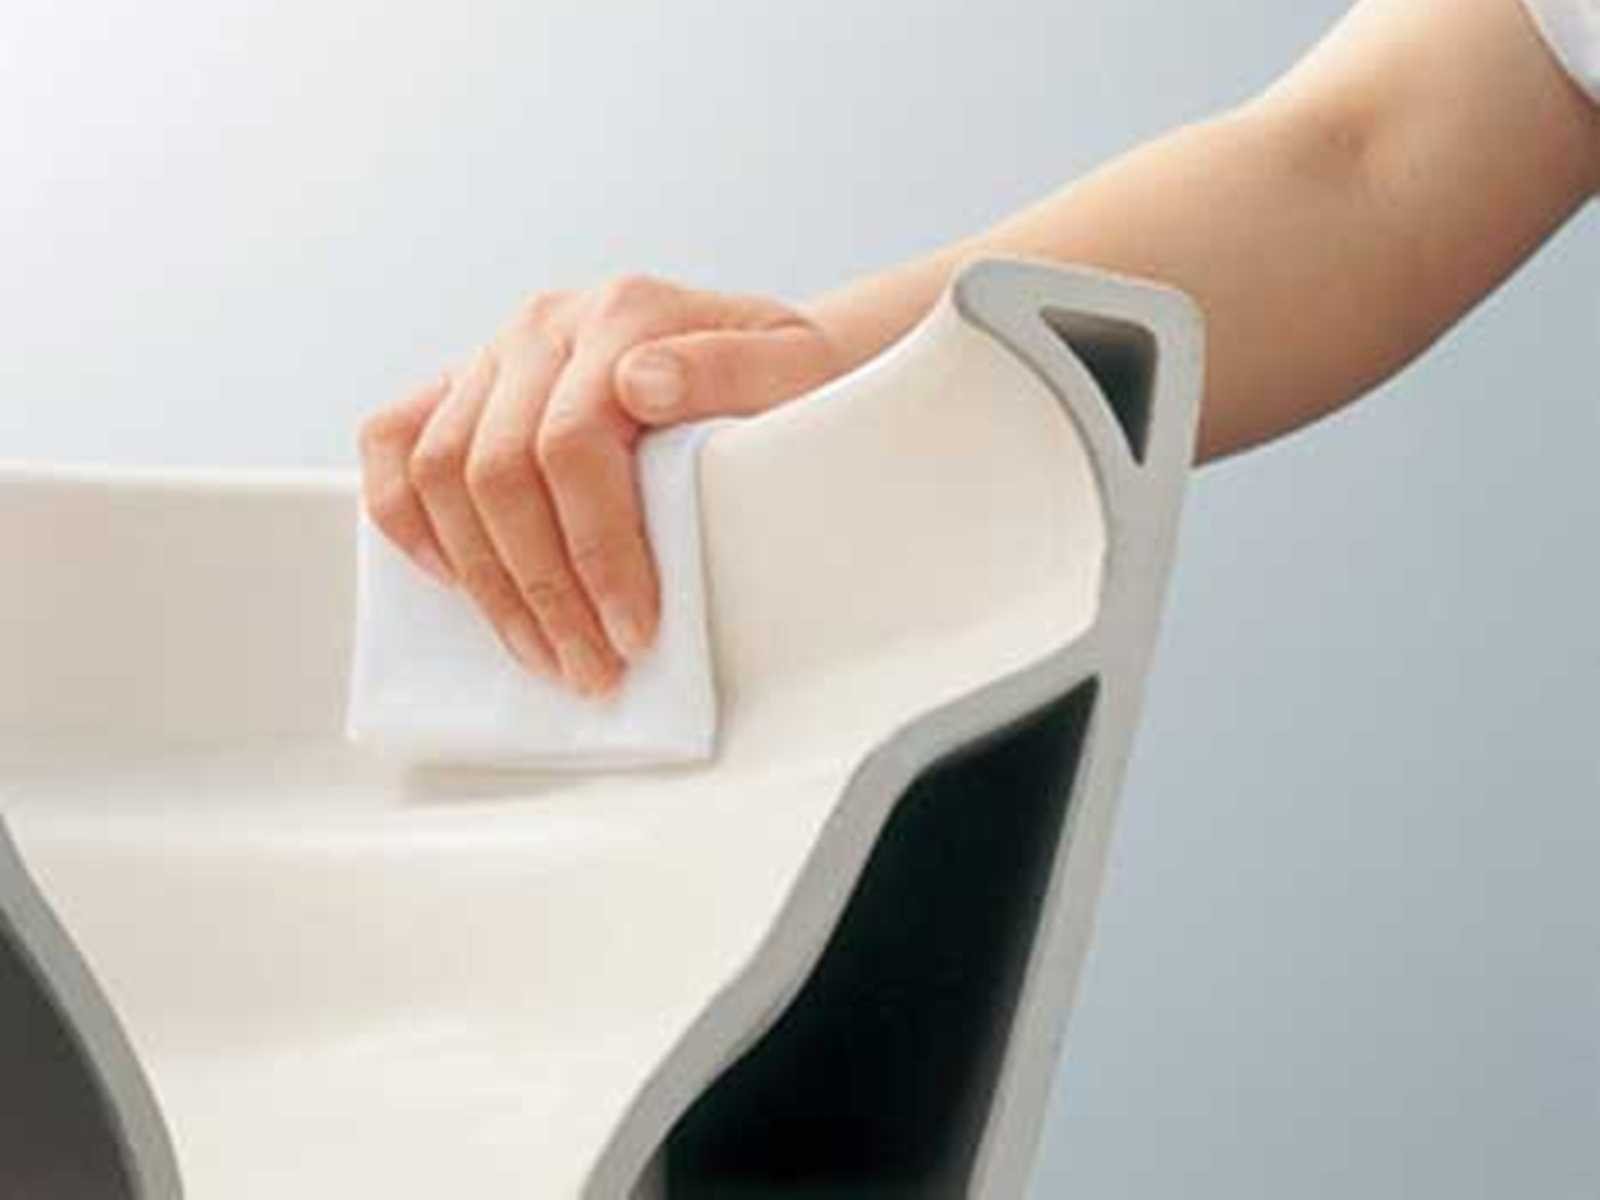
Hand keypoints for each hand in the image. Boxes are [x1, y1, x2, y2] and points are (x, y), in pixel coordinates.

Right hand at [358, 275, 844, 696]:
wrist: (764, 358)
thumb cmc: (784, 381)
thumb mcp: (796, 368)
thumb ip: (730, 371)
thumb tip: (639, 385)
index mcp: (623, 315)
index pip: (573, 444)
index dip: (596, 551)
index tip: (635, 633)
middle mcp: (546, 327)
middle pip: (498, 469)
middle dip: (543, 589)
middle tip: (591, 669)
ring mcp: (496, 355)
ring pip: (440, 471)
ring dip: (485, 582)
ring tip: (543, 654)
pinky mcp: (462, 385)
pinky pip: (393, 441)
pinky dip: (408, 518)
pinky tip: (457, 582)